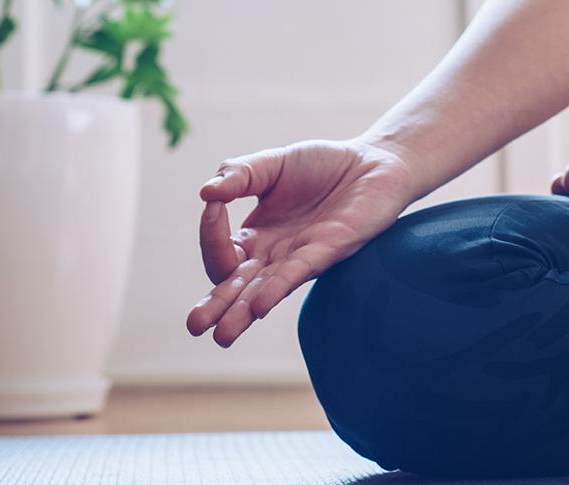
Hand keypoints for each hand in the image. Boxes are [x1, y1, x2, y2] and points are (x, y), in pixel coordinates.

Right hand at [189, 139, 416, 346]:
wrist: (374, 161)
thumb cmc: (323, 166)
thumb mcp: (271, 164)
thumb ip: (239, 174)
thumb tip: (205, 192)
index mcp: (257, 236)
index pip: (222, 251)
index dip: (211, 235)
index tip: (212, 205)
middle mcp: (275, 255)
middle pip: (237, 286)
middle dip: (215, 306)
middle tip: (193, 325)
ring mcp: (301, 257)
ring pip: (264, 291)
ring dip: (241, 313)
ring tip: (222, 335)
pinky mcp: (330, 251)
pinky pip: (298, 274)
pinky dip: (277, 289)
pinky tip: (258, 306)